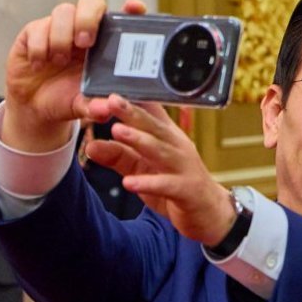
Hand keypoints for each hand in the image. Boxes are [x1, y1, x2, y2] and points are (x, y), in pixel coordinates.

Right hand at [2, 0, 146, 152]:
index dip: (131, 8)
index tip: (134, 7)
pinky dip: (40, 47)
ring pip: (64, 11)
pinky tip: (39, 65)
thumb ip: (96, 107)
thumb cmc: (68, 99)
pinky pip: (38, 27)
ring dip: (62, 36)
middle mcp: (84, 29)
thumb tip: (107, 110)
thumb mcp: (84, 106)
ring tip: (59, 61)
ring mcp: (59, 27)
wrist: (34, 106)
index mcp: (105, 43)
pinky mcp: (34, 31)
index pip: (122, 17)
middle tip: (85, 43)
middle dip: (88, 17)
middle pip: (91, 0)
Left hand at [82, 95, 234, 245]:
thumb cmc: (176, 184)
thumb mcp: (142, 169)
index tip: (109, 89)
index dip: (132, 101)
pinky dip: (148, 183)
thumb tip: (91, 145)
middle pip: (154, 127)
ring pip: (161, 151)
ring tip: (118, 131)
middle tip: (112, 100)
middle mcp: (177, 148)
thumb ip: (118, 157)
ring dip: (140, 140)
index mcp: (167, 138)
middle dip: (133, 113)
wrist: (210, 212)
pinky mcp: (186, 190)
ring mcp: (184, 168)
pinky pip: (166, 185)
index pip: (150, 114)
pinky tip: (128, 182)